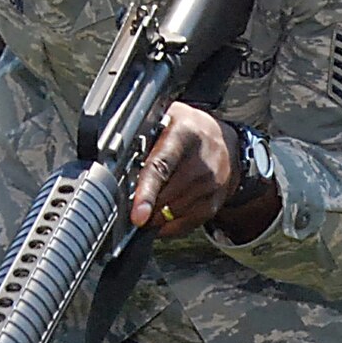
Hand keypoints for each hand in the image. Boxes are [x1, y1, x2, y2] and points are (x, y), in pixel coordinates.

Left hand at [130, 103, 243, 237]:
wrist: (227, 144)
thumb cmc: (188, 130)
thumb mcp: (166, 117)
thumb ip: (142, 133)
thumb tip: (113, 157)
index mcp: (183, 136)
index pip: (161, 168)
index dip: (147, 193)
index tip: (138, 216)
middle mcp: (201, 163)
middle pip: (164, 197)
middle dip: (142, 203)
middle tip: (129, 198)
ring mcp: (210, 186)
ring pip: (171, 214)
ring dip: (153, 214)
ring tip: (148, 201)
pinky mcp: (214, 204)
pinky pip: (184, 225)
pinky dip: (167, 224)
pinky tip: (160, 214)